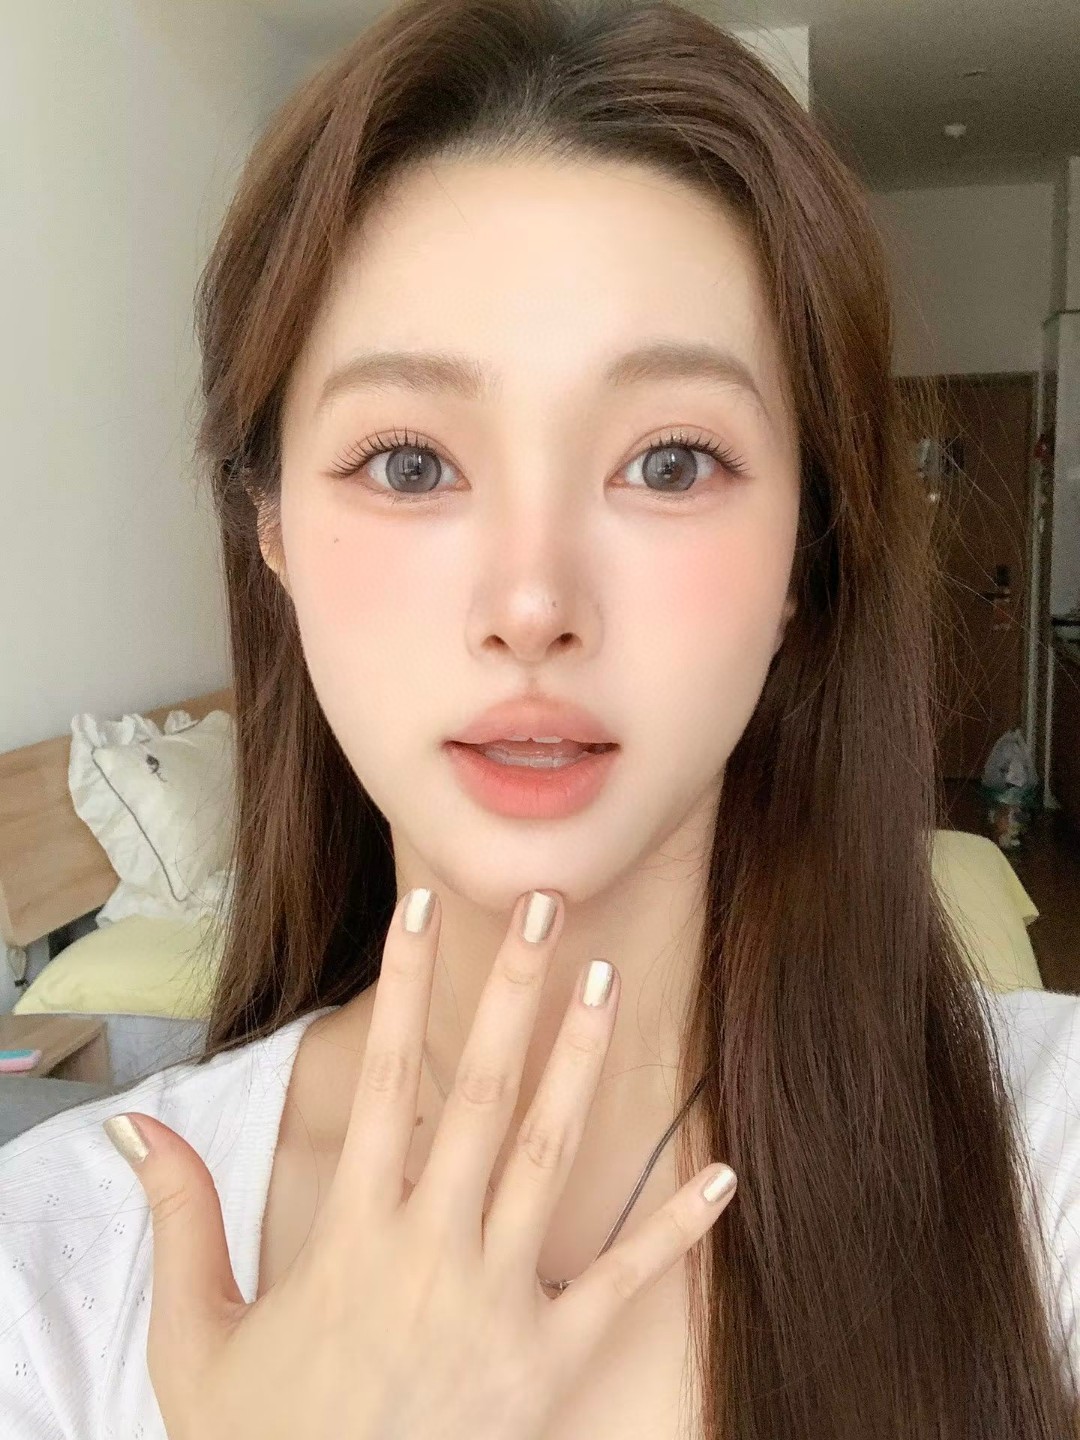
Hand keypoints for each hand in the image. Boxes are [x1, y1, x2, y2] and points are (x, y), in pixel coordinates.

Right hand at [106, 887, 736, 1438]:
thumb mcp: (193, 1341)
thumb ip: (179, 1222)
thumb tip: (137, 1124)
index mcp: (348, 1240)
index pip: (383, 1082)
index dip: (403, 988)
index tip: (423, 909)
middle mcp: (429, 1255)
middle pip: (476, 1094)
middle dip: (511, 992)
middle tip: (545, 906)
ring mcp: (498, 1307)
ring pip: (546, 1160)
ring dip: (579, 1065)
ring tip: (607, 982)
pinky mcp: (550, 1366)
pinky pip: (623, 1287)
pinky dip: (675, 1231)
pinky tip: (723, 1174)